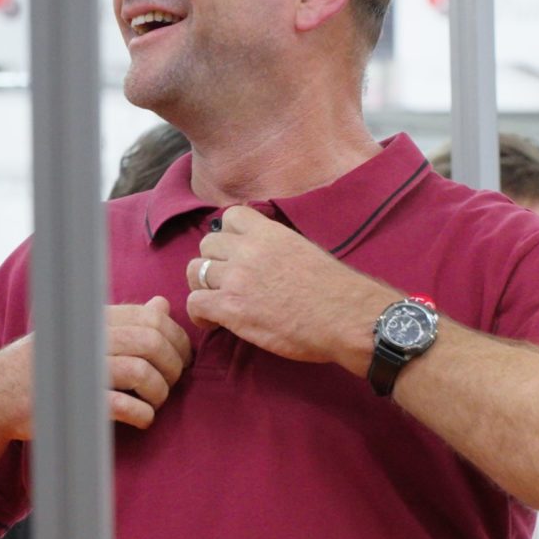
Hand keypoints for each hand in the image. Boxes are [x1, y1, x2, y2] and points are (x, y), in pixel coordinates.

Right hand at [0, 297, 193, 437]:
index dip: (177, 339)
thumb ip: (124, 321)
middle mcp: (87, 337)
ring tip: (155, 402)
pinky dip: (143, 414)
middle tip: (172, 383)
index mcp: (92, 318)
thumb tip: (162, 305)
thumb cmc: (45, 366)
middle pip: (152, 342)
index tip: (180, 359)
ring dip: (160, 391)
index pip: (153, 317)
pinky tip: (142, 419)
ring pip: (142, 372)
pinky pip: (124, 405)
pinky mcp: (75, 403)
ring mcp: (80, 370)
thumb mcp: (80, 334)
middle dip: (174, 365)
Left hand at [185, 206, 394, 373]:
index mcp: (270, 233)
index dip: (229, 235)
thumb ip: (281, 247)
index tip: (235, 252)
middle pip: (207, 244)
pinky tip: (213, 322)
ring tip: (217, 302)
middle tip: (225, 281)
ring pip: (195, 271)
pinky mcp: (230, 308)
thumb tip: (272, 257)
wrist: (344, 318)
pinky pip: (194, 303)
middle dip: (213, 261)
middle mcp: (248, 250)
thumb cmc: (337, 291)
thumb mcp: (307, 251)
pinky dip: (199, 314)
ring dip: (203, 286)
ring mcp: (236, 278)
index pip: (231, 216)